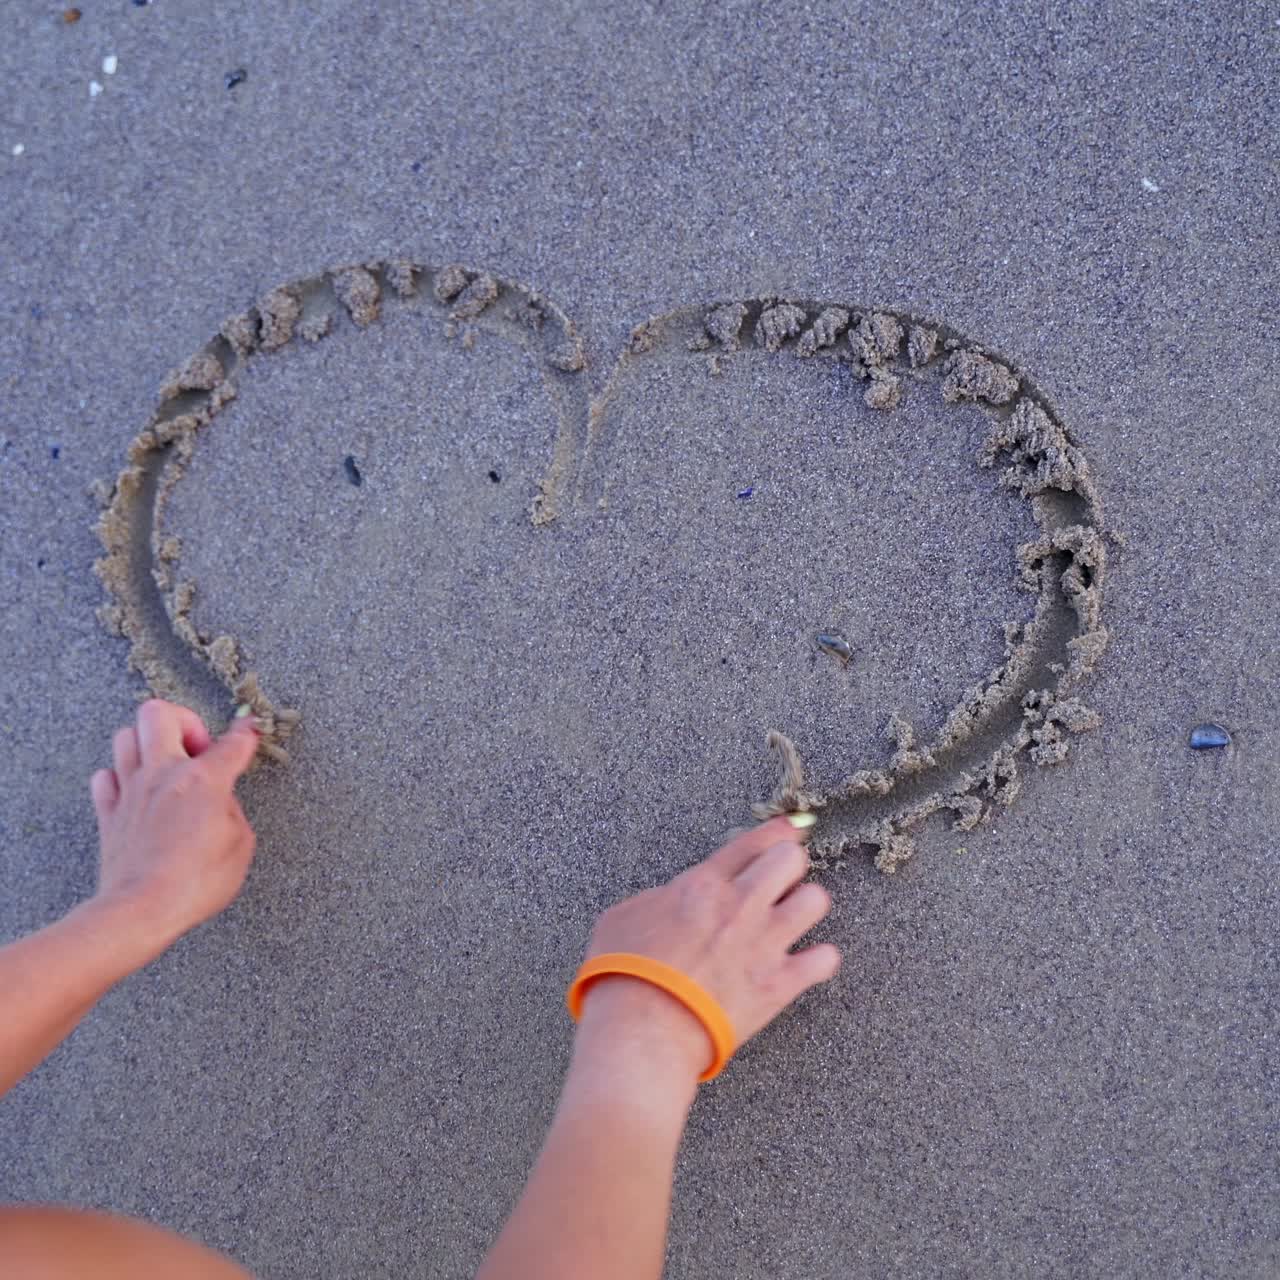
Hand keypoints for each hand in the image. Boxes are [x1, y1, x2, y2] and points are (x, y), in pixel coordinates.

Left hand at [89, 699, 260, 953]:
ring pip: (126, 736)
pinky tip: (137, 793)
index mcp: (203, 780)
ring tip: (166, 767)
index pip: (232, 743)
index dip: (247, 733)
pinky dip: (119, 777)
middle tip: (197, 749)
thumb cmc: (195, 882)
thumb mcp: (240, 845)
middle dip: (183, 721)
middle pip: (158, 713)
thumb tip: (219, 800)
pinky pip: (105, 776)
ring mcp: (131, 791)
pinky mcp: (109, 814)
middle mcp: (163, 775)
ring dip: (148, 744)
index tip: (250, 729)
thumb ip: (231, 811)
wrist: (141, 909)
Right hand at [577, 815, 839, 1081]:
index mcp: (703, 884)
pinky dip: (819, 960)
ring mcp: (764, 944)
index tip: (789, 829)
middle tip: (779, 880)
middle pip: (791, 859)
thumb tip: (671, 899)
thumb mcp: (625, 916)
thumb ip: (658, 898)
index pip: (752, 842)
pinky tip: (807, 963)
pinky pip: (825, 960)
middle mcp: (741, 905)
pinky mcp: (779, 985)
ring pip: (816, 900)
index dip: (776, 831)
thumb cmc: (623, 975)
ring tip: (792, 918)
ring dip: (805, 907)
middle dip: (789, 864)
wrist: (643, 1030)